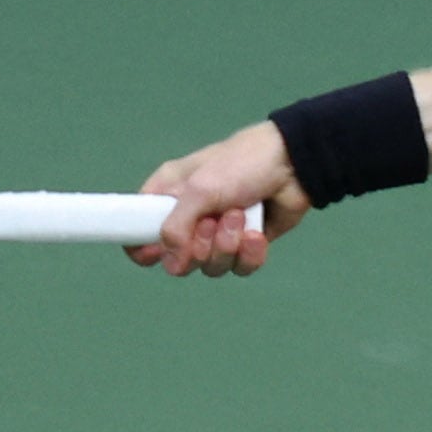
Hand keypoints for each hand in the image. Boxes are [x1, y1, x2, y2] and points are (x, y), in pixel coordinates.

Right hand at [131, 123, 310, 276]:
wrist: (293, 164)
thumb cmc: (241, 164)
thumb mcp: (199, 189)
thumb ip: (176, 227)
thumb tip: (171, 263)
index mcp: (167, 196)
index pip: (138, 233)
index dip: (145, 249)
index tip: (158, 251)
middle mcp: (190, 217)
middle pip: (178, 260)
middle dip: (200, 247)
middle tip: (213, 222)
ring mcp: (219, 233)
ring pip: (211, 267)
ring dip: (227, 246)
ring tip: (240, 216)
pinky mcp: (246, 244)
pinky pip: (239, 268)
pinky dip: (250, 254)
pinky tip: (257, 233)